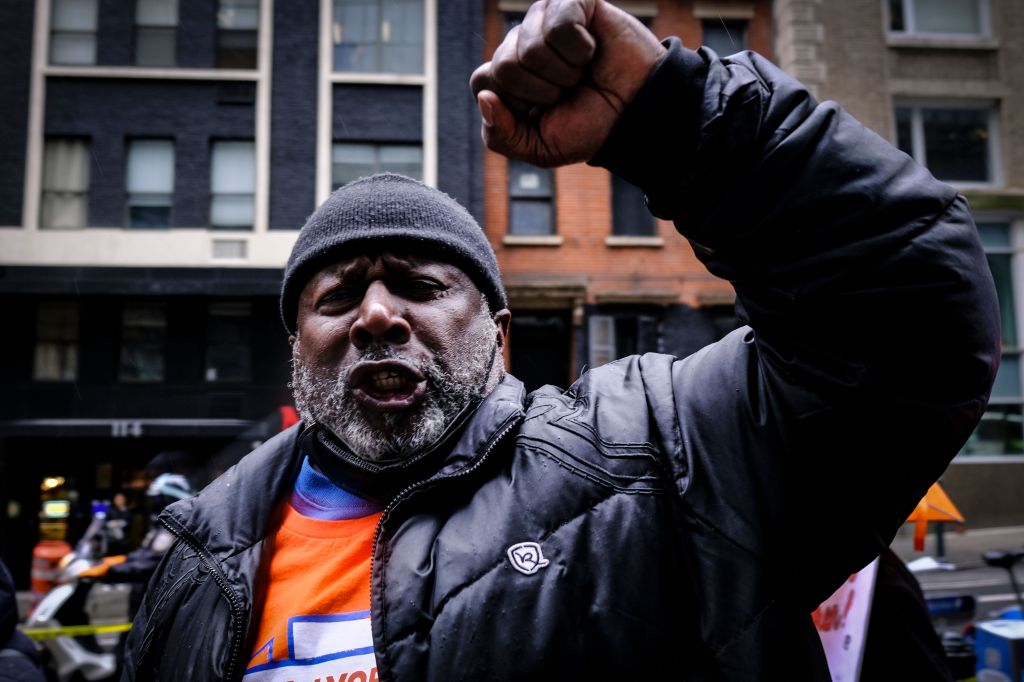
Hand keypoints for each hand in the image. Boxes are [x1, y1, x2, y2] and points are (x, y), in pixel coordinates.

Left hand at [470, 0, 665, 166]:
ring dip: (564, 74)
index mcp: (504, 75)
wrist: (636, 113)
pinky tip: (591, 52)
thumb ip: (502, 136)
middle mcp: (518, 42)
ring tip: (581, 73)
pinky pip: (559, 28)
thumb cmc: (589, 126)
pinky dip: (580, 51)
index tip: (543, 112)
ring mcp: (542, 19)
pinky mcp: (570, 3)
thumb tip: (485, 98)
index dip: (516, 104)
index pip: (482, 81)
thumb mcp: (540, 148)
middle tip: (567, 91)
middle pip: (503, 66)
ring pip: (530, 48)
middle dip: (541, 91)